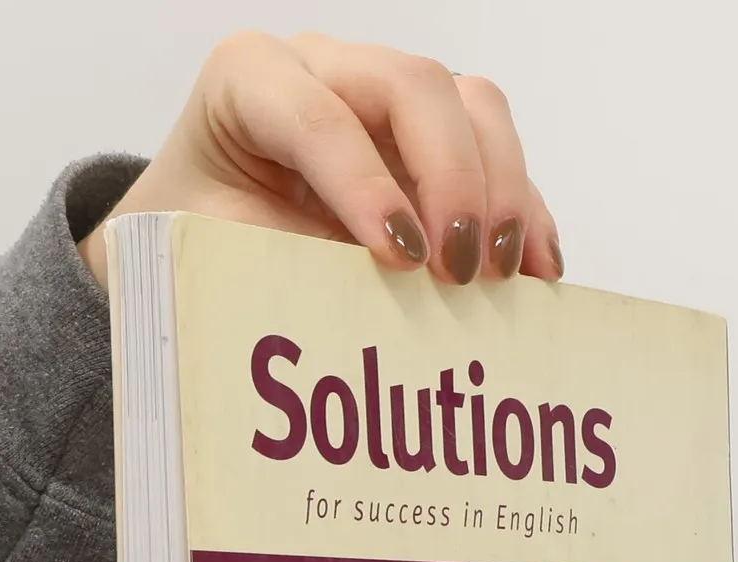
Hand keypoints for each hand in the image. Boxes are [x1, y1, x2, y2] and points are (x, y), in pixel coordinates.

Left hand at [80, 33, 561, 292]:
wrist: (201, 239)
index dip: (365, 185)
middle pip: (414, 87)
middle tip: (459, 270)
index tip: (400, 258)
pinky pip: (498, 151)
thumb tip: (364, 317)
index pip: (317, 116)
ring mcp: (386, 97)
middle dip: (450, 179)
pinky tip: (536, 272)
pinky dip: (525, 210)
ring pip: (471, 104)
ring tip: (505, 273)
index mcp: (248, 81)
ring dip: (502, 188)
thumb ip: (273, 269)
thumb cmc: (202, 246)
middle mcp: (325, 68)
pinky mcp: (433, 139)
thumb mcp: (214, 259)